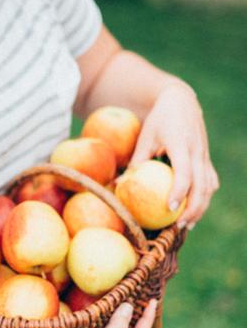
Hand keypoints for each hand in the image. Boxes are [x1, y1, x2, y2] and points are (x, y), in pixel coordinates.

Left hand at [129, 82, 218, 229]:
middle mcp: (197, 151)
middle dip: (193, 208)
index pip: (184, 172)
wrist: (181, 101)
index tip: (170, 209)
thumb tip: (119, 184)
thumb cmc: (158, 120)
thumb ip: (137, 160)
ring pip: (209, 186)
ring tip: (187, 224)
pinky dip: (204, 196)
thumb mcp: (145, 137)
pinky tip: (195, 209)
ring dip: (200, 207)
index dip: (179, 192)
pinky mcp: (206, 158)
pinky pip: (210, 181)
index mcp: (181, 145)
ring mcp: (204, 155)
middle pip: (202, 185)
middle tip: (179, 226)